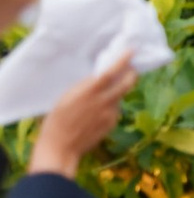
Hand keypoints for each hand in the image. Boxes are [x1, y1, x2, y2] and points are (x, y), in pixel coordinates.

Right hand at [30, 55, 136, 181]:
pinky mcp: (111, 124)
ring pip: (120, 97)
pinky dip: (110, 106)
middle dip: (132, 73)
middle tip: (132, 68)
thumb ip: (88, 86)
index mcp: (90, 91)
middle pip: (127, 83)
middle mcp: (104, 101)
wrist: (60, 146)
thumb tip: (103, 77)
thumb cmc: (58, 118)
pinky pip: (115, 110)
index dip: (123, 60)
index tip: (131, 50)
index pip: (111, 71)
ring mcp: (110, 113)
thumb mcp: (69, 95)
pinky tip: (96, 113)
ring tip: (101, 97)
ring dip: (117, 92)